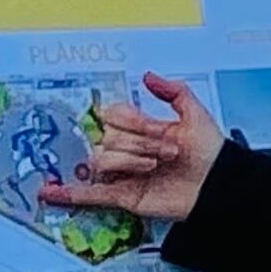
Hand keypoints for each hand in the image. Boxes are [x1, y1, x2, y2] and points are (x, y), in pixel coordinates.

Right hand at [37, 72, 221, 224]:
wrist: (220, 186)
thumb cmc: (210, 154)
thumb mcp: (196, 115)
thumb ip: (174, 92)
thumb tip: (148, 77)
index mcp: (141, 129)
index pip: (114, 116)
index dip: (134, 121)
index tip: (157, 128)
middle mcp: (128, 148)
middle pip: (108, 137)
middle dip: (139, 142)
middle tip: (166, 151)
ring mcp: (122, 172)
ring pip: (100, 159)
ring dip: (128, 160)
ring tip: (152, 166)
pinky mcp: (122, 195)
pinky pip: (89, 193)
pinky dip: (68, 193)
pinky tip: (50, 191)